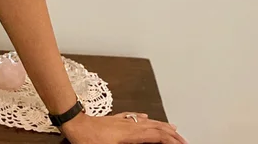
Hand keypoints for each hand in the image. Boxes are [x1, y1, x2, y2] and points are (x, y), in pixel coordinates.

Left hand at [60, 111, 187, 143]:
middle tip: (183, 139)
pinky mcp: (115, 120)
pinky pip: (134, 118)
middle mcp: (129, 125)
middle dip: (171, 133)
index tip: (181, 143)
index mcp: (129, 134)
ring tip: (172, 128)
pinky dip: (144, 119)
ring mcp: (122, 121)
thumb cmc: (87, 139)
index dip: (170, 140)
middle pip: (155, 127)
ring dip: (161, 125)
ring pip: (147, 121)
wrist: (74, 123)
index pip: (156, 136)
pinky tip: (146, 117)